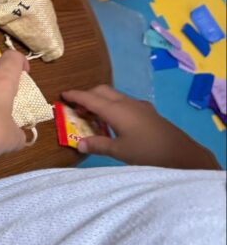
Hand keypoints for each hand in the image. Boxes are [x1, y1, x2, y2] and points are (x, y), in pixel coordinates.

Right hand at [62, 85, 220, 169]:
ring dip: (101, 100)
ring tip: (93, 116)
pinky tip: (115, 121)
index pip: (90, 98)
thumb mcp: (119, 151)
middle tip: (76, 107)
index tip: (62, 95)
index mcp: (116, 110)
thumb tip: (78, 144)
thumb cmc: (146, 152)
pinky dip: (113, 106)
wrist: (180, 153)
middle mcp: (126, 103)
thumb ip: (98, 145)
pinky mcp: (147, 112)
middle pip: (102, 91)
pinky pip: (125, 102)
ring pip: (114, 96)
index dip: (75, 96)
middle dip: (87, 95)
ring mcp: (139, 106)